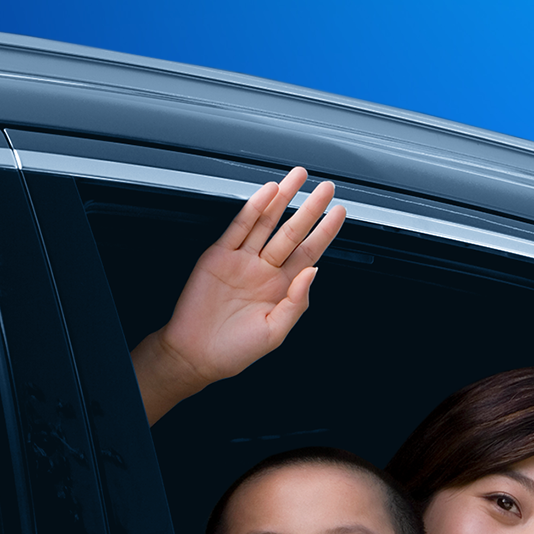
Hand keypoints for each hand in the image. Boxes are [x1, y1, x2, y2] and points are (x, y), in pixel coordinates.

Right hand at [132, 166, 346, 422]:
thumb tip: (313, 273)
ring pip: (267, 223)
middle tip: (326, 188)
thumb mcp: (275, 333)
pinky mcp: (218, 256)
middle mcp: (264, 270)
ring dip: (282, 200)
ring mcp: (241, 261)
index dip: (325, 232)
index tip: (338, 212)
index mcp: (281, 288)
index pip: (309, 252)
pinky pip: (239, 228)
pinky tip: (267, 194)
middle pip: (292, 232)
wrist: (195, 354)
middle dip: (310, 208)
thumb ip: (297, 302)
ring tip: (297, 178)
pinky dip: (253, 209)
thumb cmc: (235, 351)